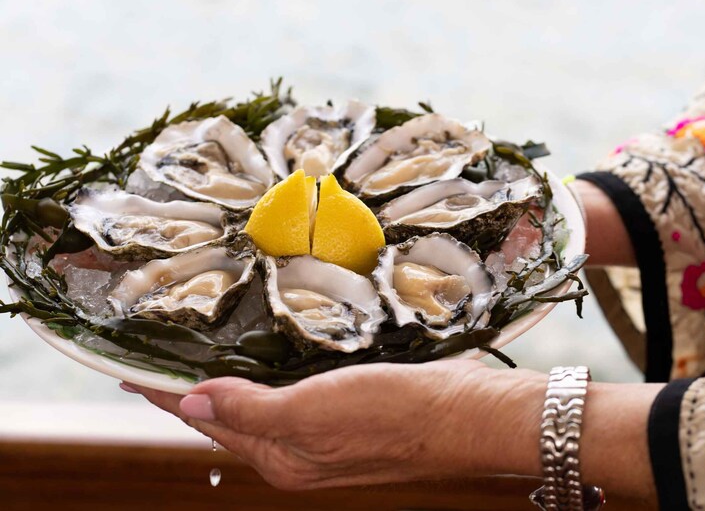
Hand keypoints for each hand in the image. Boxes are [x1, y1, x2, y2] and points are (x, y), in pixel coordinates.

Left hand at [131, 360, 545, 489]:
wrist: (460, 413)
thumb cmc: (391, 414)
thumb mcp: (311, 412)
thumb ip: (248, 409)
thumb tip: (191, 403)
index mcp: (282, 456)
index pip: (208, 421)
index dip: (169, 397)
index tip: (134, 375)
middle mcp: (298, 449)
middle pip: (231, 416)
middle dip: (196, 391)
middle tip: (166, 358)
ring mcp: (325, 431)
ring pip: (263, 403)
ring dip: (234, 381)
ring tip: (208, 356)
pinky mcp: (349, 408)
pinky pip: (295, 392)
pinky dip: (274, 374)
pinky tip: (274, 356)